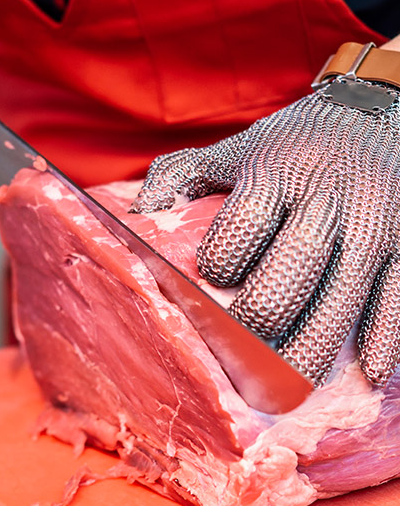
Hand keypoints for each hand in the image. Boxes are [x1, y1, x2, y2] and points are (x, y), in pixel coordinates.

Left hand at [131, 69, 399, 386]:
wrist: (375, 116)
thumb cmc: (287, 146)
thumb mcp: (231, 150)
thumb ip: (179, 178)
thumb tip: (131, 219)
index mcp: (276, 173)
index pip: (243, 227)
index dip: (221, 264)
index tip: (210, 282)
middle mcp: (329, 199)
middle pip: (291, 272)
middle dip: (259, 319)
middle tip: (238, 354)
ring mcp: (376, 226)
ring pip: (342, 302)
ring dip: (310, 351)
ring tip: (284, 389)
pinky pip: (398, 302)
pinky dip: (384, 343)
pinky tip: (367, 375)